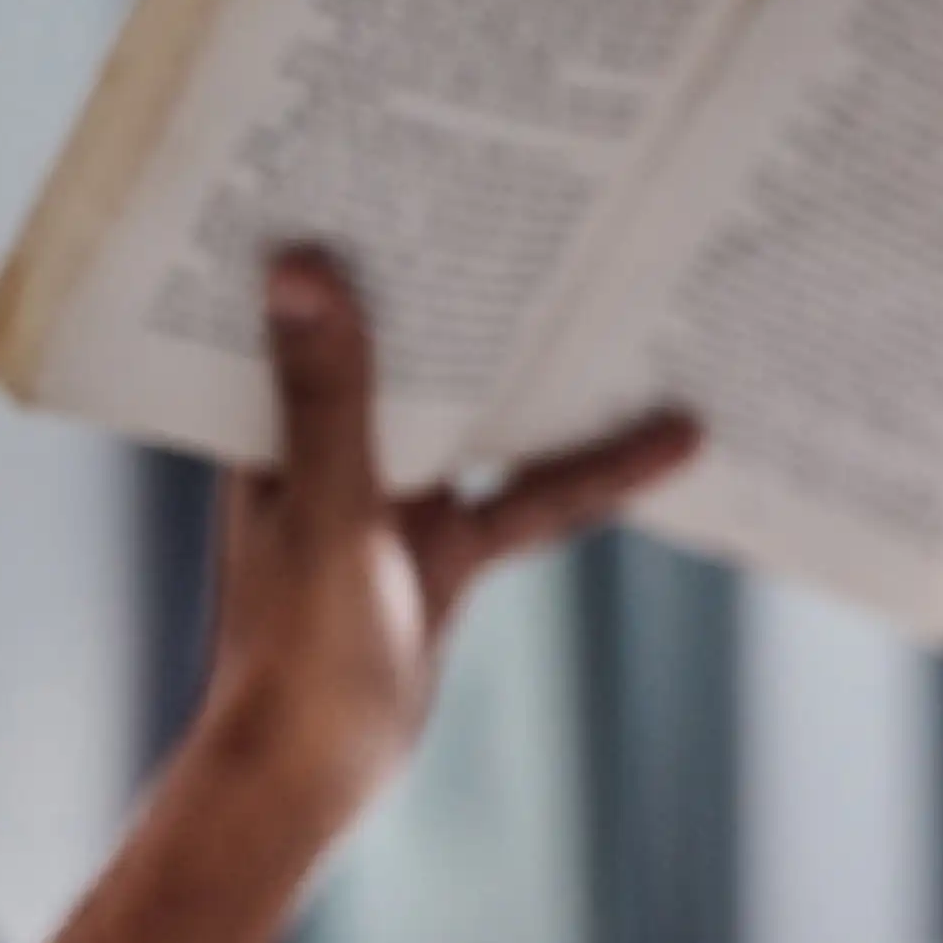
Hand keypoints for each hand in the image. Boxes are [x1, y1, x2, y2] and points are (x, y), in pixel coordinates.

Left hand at [195, 247, 699, 832]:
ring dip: (558, 384)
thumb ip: (331, 396)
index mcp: (278, 422)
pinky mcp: (442, 552)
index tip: (442, 164)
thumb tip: (307, 263)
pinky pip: (526, 496)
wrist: (310, 778)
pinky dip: (591, 475)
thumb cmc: (297, 655)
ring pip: (489, 418)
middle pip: (425, 346)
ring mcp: (392, 498)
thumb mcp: (331, 515)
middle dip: (492, 292)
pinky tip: (665, 443)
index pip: (332, 301)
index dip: (380, 232)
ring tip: (647, 320)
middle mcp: (333, 446)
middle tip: (574, 216)